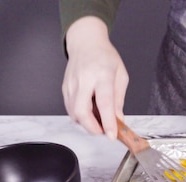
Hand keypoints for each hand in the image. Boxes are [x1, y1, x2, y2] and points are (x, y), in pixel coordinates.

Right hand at [62, 16, 128, 139]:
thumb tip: (118, 120)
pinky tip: (90, 113)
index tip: (112, 135)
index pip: (104, 103)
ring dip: (86, 123)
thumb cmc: (105, 57)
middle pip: (82, 111)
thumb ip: (119, 99)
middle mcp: (84, 79)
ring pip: (74, 112)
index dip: (108, 122)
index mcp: (102, 74)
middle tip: (103, 131)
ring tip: (98, 120)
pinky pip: (70, 109)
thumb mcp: (121, 75)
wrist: (85, 42)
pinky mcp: (65, 88)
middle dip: (92, 128)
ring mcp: (72, 84)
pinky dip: (80, 116)